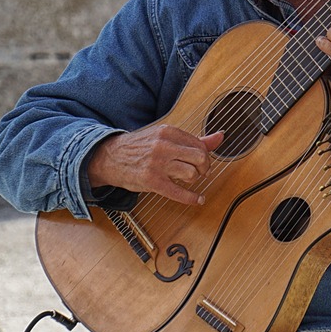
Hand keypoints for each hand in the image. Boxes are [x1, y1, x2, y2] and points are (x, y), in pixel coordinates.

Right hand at [87, 127, 225, 205]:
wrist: (110, 157)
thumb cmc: (139, 147)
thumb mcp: (164, 137)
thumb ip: (193, 139)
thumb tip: (220, 137)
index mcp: (168, 131)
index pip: (199, 144)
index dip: (205, 155)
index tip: (202, 162)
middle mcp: (163, 145)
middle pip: (200, 158)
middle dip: (205, 168)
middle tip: (202, 172)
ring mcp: (157, 164)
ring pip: (191, 173)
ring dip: (195, 180)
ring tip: (190, 180)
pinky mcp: (152, 181)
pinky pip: (179, 193)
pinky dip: (192, 199)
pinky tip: (197, 199)